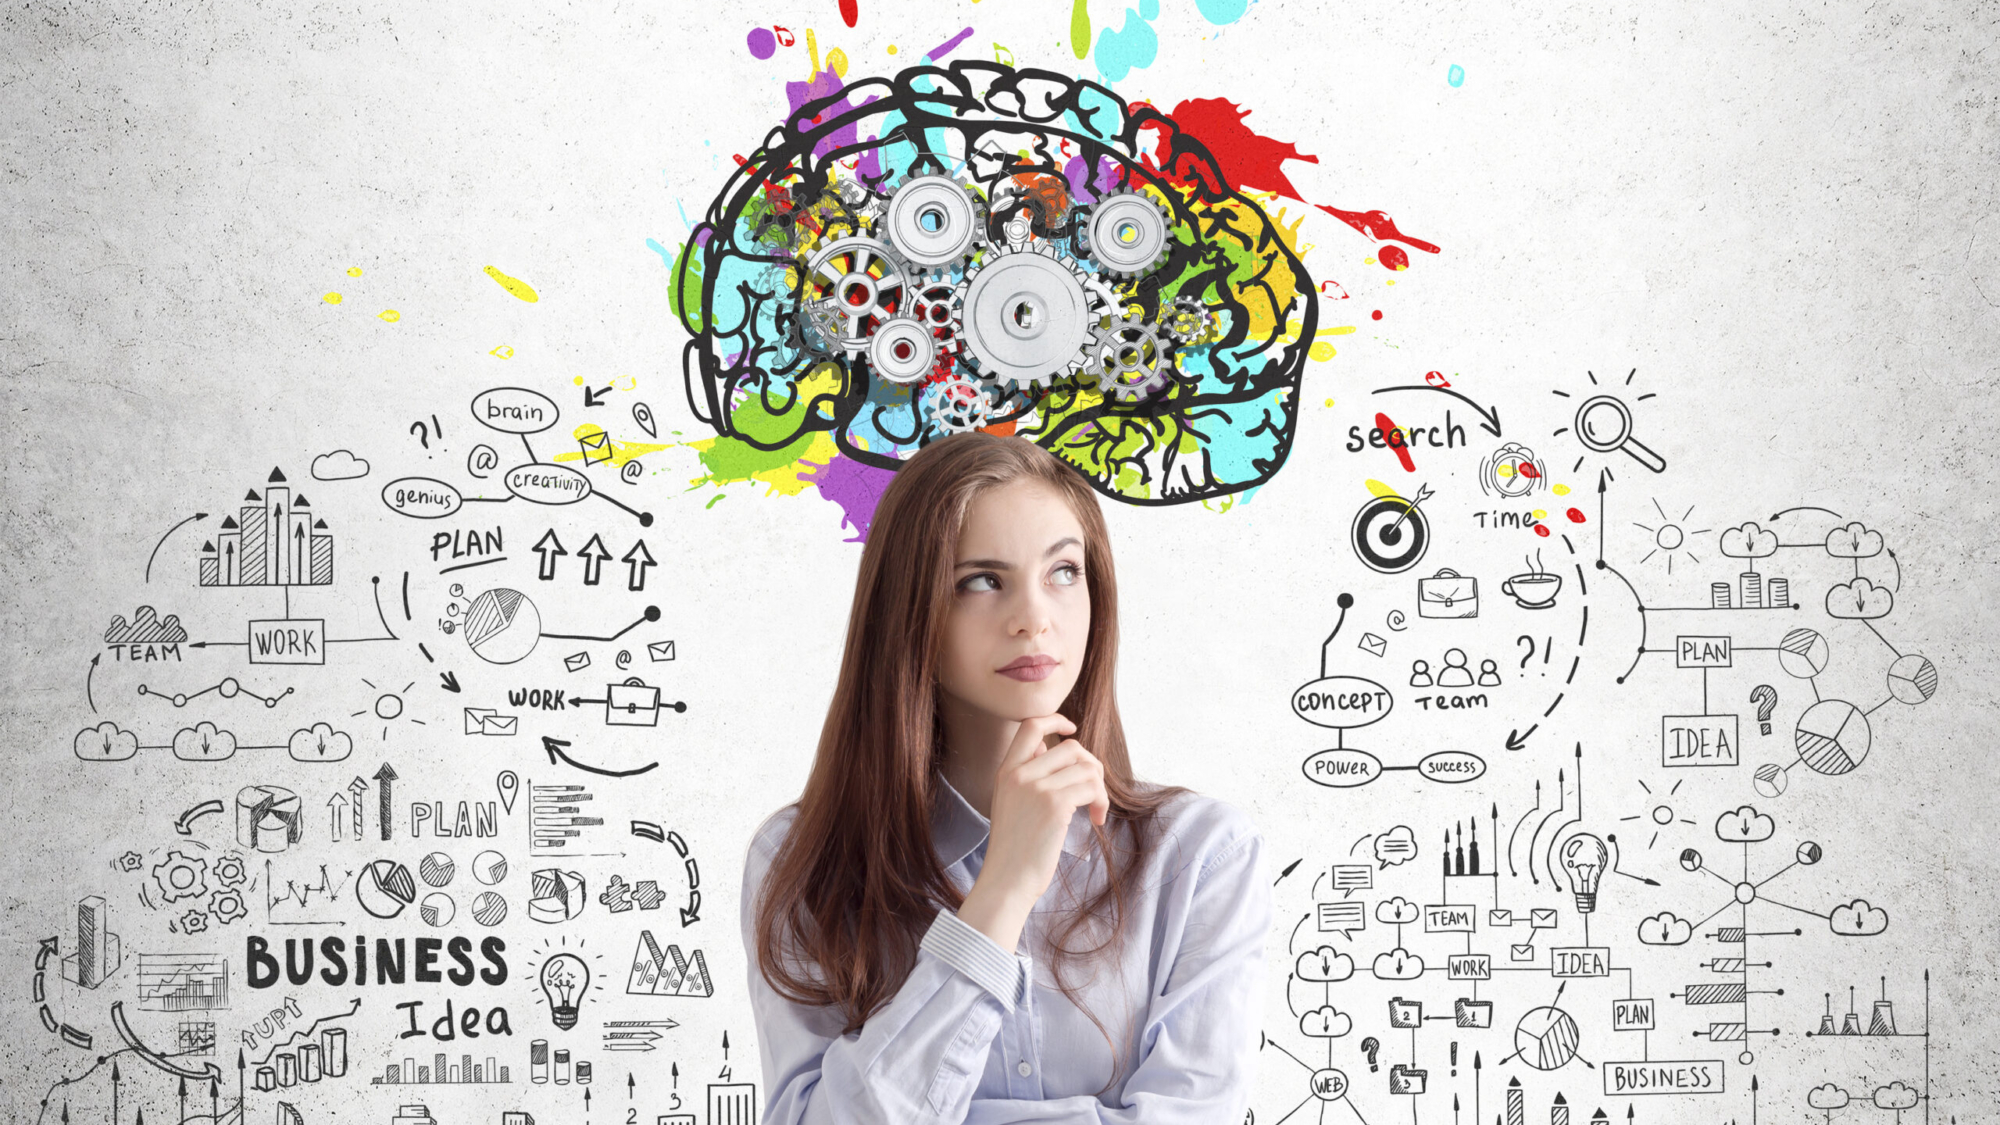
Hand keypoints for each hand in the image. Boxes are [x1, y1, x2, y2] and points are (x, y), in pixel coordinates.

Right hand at [956, 714, 1106, 952]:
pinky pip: (1092, 787)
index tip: (1071, 728)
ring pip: (1086, 767)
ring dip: (1100, 789)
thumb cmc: (1014, 849)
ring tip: (1096, 811)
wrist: (1007, 881)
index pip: (1030, 725)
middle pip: (1070, 747)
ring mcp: (1037, 788)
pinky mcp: (1055, 805)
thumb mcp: (1010, 803)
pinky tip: (1097, 820)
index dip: (1055, 719)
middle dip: (1091, 765)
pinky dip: (1102, 802)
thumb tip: (1052, 748)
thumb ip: (1027, 775)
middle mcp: (1019, 774)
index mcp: (1006, 771)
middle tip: (1093, 792)